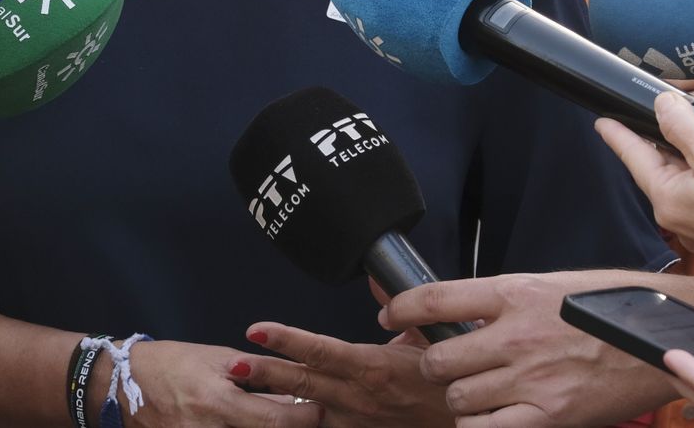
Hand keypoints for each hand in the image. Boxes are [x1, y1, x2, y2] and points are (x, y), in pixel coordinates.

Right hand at [111, 340, 321, 427]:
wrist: (124, 385)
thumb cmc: (172, 364)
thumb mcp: (217, 358)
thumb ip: (256, 376)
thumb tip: (292, 391)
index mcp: (217, 401)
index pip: (273, 420)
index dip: (303, 419)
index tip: (319, 411)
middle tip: (306, 419)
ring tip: (276, 421)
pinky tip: (249, 427)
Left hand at [233, 321, 446, 426]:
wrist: (461, 424)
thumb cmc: (443, 382)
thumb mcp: (427, 338)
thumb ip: (400, 308)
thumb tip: (377, 279)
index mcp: (372, 367)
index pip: (321, 350)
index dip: (286, 339)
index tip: (257, 329)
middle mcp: (357, 397)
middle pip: (301, 382)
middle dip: (264, 372)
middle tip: (232, 364)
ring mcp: (353, 421)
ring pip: (302, 410)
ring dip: (271, 399)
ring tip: (239, 388)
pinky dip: (295, 420)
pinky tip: (269, 415)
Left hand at [379, 272, 674, 425]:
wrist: (667, 339)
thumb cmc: (612, 309)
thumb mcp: (552, 287)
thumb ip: (503, 302)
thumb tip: (459, 312)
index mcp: (514, 293)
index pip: (433, 298)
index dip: (400, 309)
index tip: (388, 315)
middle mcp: (515, 334)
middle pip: (439, 360)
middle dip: (436, 367)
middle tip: (447, 368)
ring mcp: (531, 378)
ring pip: (459, 399)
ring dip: (460, 400)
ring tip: (478, 394)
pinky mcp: (550, 416)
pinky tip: (492, 419)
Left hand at [595, 94, 693, 267]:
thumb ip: (680, 125)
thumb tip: (660, 106)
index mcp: (667, 199)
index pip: (634, 157)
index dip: (618, 135)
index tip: (602, 121)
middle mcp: (680, 216)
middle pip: (664, 163)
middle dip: (674, 130)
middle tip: (676, 105)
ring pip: (692, 172)